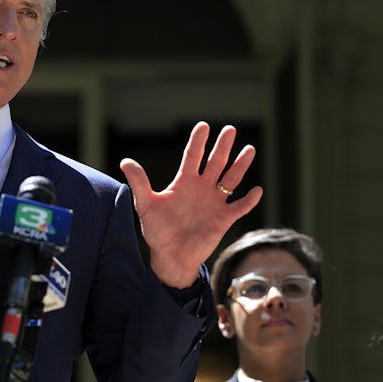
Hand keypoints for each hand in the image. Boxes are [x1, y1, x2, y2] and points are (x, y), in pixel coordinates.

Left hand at [119, 122, 262, 287]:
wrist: (170, 255)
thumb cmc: (157, 229)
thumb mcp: (146, 204)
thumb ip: (139, 183)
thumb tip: (125, 161)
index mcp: (184, 182)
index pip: (193, 156)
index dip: (198, 142)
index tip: (204, 126)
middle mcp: (202, 188)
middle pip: (215, 162)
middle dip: (222, 146)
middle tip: (230, 129)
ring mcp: (214, 202)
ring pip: (231, 179)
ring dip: (240, 165)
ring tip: (249, 149)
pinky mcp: (224, 219)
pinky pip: (239, 207)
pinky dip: (249, 200)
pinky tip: (257, 191)